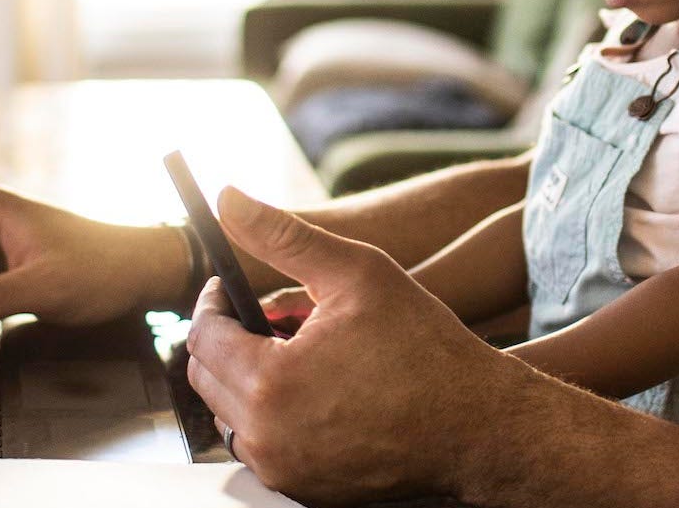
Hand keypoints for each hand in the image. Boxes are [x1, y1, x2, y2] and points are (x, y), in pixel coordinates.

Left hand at [185, 187, 518, 503]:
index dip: (212, 302)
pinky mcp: (303, 490)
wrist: (476, 426)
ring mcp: (283, 470)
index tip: (229, 287)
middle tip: (275, 317)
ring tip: (302, 351)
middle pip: (207, 378)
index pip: (202, 336)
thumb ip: (284, 236)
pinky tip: (318, 390)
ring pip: (231, 414)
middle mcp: (266, 437)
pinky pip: (263, 445)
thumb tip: (229, 199)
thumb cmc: (425, 348)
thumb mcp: (356, 273)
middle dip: (231, 338)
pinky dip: (274, 415)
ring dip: (249, 378)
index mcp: (269, 382)